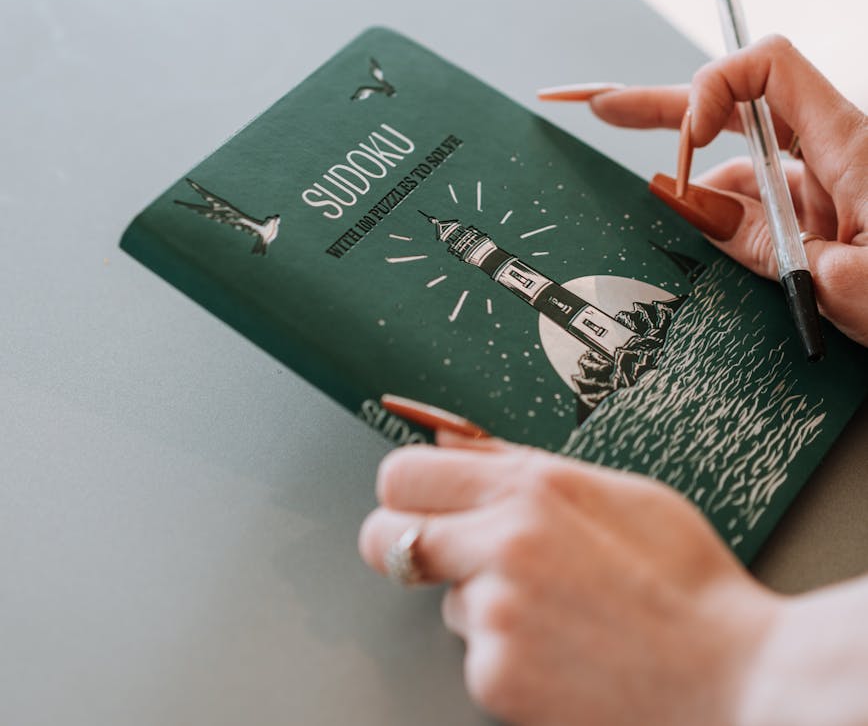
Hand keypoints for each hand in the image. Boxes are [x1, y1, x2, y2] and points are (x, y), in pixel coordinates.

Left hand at [359, 437, 779, 725]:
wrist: (733, 679)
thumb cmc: (689, 583)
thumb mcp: (619, 491)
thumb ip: (524, 463)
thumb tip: (454, 441)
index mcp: (532, 489)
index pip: (405, 472)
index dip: (410, 488)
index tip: (420, 499)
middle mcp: (503, 546)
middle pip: (386, 536)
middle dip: (408, 543)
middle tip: (450, 555)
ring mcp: (496, 616)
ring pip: (445, 600)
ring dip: (481, 603)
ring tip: (556, 613)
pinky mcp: (497, 678)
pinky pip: (476, 655)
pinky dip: (508, 656)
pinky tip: (563, 653)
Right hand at [587, 36, 867, 346]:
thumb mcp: (847, 284)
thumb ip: (763, 244)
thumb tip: (686, 204)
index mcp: (851, 145)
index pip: (769, 67)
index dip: (714, 85)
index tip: (686, 139)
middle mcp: (837, 154)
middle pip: (740, 105)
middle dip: (670, 105)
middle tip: (600, 104)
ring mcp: (831, 190)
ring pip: (746, 165)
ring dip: (696, 178)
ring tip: (651, 191)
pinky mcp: (829, 223)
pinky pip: (763, 208)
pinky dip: (726, 217)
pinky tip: (699, 228)